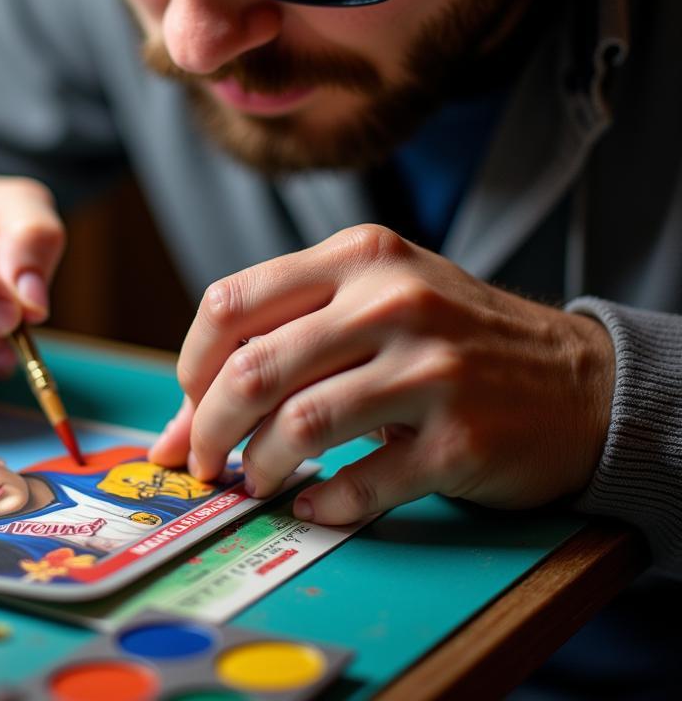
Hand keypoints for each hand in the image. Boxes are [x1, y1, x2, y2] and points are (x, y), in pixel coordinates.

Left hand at [150, 224, 614, 523]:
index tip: (191, 402)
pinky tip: (316, 500)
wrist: (576, 379)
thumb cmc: (451, 337)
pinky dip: (324, 501)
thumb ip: (284, 340)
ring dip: (260, 467)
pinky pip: (362, 482)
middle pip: (253, 367)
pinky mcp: (460, 438)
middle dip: (206, 427)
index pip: (232, 302)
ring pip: (300, 424)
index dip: (192, 364)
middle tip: (203, 460)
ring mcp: (430, 369)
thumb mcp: (375, 304)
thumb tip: (181, 425)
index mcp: (359, 256)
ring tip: (259, 479)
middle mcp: (392, 300)